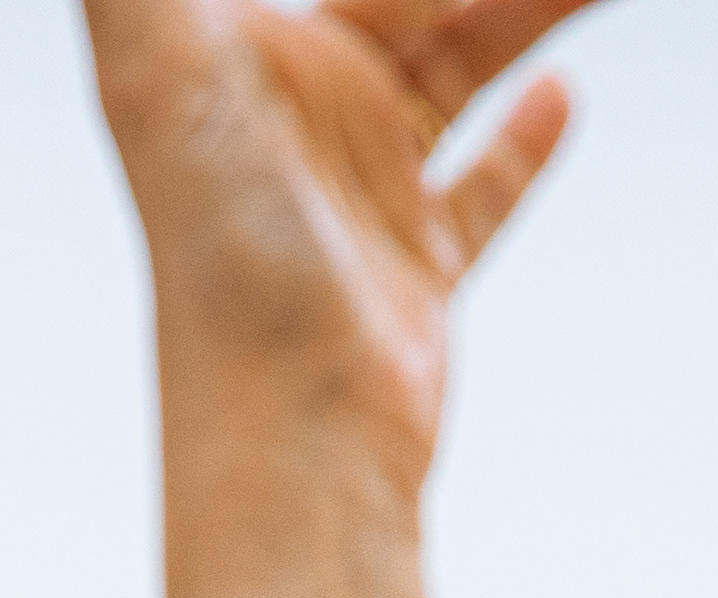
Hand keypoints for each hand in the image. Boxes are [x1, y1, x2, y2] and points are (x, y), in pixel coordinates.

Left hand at [84, 0, 590, 525]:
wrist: (289, 434)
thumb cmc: (217, 256)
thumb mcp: (155, 64)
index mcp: (247, 47)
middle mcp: (303, 105)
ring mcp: (362, 185)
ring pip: (471, 58)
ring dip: (536, 7)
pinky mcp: (414, 268)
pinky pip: (480, 187)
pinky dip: (523, 144)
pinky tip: (563, 94)